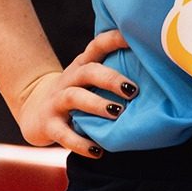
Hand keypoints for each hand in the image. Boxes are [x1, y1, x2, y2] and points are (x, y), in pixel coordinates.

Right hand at [14, 30, 136, 157]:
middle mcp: (70, 79)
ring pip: (75, 97)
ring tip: (117, 114)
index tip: (136, 40)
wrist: (34, 110)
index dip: (116, 39)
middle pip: (89, 71)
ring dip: (97, 104)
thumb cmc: (75, 92)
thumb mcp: (89, 78)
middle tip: (132, 91)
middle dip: (111, 79)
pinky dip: (81, 143)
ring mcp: (57, 101)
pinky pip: (64, 134)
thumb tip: (157, 72)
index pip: (98, 45)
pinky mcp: (49, 125)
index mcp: (83, 64)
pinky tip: (97, 151)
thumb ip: (113, 71)